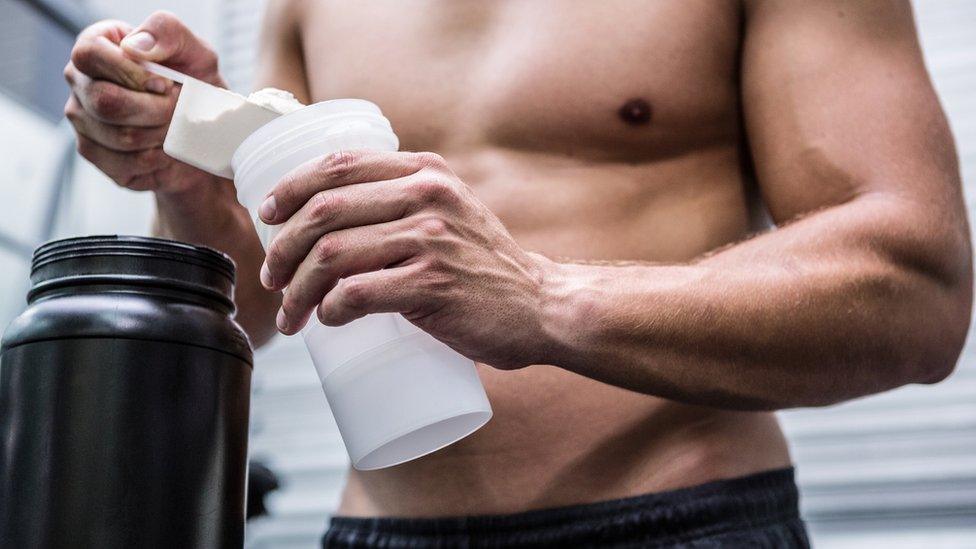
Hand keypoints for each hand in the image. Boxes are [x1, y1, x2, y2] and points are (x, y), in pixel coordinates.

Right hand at [64, 11, 224, 193]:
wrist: (204, 133)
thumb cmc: (195, 86)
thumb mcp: (196, 52)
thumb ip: (168, 33)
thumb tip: (135, 47)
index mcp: (98, 47)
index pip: (90, 54)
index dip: (130, 73)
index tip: (165, 84)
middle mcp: (81, 81)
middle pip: (104, 101)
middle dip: (155, 110)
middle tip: (176, 109)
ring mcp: (82, 119)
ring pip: (118, 136)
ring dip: (159, 135)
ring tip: (173, 127)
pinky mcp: (93, 153)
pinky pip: (121, 163)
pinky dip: (154, 159)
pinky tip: (163, 149)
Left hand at [260, 150, 555, 369]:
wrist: (541, 306)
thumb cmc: (486, 266)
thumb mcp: (452, 209)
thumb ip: (406, 199)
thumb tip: (332, 216)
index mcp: (425, 172)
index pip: (338, 164)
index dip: (290, 188)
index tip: (267, 215)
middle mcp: (427, 196)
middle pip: (324, 210)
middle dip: (283, 248)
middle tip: (273, 278)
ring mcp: (431, 239)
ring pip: (332, 255)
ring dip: (297, 289)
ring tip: (291, 313)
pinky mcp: (433, 285)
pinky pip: (356, 293)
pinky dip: (329, 310)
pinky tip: (326, 320)